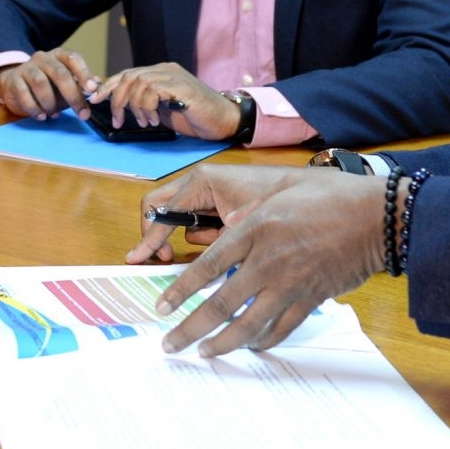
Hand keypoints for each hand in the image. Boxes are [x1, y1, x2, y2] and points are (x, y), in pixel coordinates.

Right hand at [0, 49, 98, 118]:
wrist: (13, 83)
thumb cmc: (47, 84)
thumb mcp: (65, 84)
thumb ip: (81, 85)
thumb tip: (99, 87)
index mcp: (59, 56)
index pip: (73, 58)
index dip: (84, 72)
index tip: (92, 88)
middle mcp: (43, 58)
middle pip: (59, 73)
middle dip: (73, 95)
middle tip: (82, 113)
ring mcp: (26, 68)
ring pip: (40, 83)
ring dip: (51, 103)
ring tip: (55, 114)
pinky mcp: (13, 81)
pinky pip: (24, 94)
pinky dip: (34, 108)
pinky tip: (42, 116)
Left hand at [88, 62, 236, 136]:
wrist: (224, 120)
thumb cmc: (194, 117)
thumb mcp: (162, 110)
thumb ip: (144, 103)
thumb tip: (119, 106)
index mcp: (160, 73)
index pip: (126, 73)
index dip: (107, 86)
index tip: (94, 99)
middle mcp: (165, 70)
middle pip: (129, 77)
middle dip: (117, 99)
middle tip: (119, 120)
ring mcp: (174, 76)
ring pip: (138, 83)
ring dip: (135, 106)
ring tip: (145, 122)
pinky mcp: (182, 87)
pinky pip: (154, 91)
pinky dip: (148, 107)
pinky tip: (156, 120)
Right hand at [125, 164, 313, 262]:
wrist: (307, 195)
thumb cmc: (273, 202)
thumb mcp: (236, 227)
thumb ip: (207, 244)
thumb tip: (186, 267)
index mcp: (201, 181)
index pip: (160, 209)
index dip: (150, 237)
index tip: (142, 259)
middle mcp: (200, 185)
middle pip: (160, 207)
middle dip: (159, 234)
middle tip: (165, 257)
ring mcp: (208, 194)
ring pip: (182, 222)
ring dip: (193, 238)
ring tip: (218, 242)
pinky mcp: (219, 206)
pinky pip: (200, 226)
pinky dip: (206, 238)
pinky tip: (223, 242)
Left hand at [135, 167, 388, 358]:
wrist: (377, 218)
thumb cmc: (330, 196)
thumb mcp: (281, 192)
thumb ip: (251, 212)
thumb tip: (228, 225)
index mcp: (255, 229)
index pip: (206, 267)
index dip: (181, 291)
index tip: (162, 308)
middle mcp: (267, 260)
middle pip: (220, 304)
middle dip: (190, 329)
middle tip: (170, 345)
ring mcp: (290, 284)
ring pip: (247, 324)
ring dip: (222, 343)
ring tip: (204, 353)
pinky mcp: (311, 299)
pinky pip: (280, 328)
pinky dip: (262, 340)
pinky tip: (250, 346)